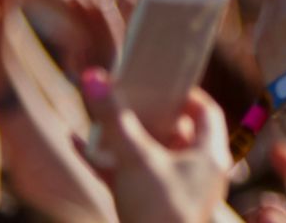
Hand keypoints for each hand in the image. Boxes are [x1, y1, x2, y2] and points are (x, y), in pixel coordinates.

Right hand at [85, 74, 231, 222]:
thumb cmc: (159, 211)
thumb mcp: (135, 158)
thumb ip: (113, 119)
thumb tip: (93, 76)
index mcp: (210, 156)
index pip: (205, 111)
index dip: (183, 92)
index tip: (156, 81)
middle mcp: (198, 173)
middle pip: (174, 131)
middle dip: (145, 113)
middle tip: (122, 95)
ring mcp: (174, 192)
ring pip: (147, 155)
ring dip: (121, 137)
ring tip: (96, 116)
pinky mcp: (149, 209)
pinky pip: (127, 177)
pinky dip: (106, 162)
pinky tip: (75, 144)